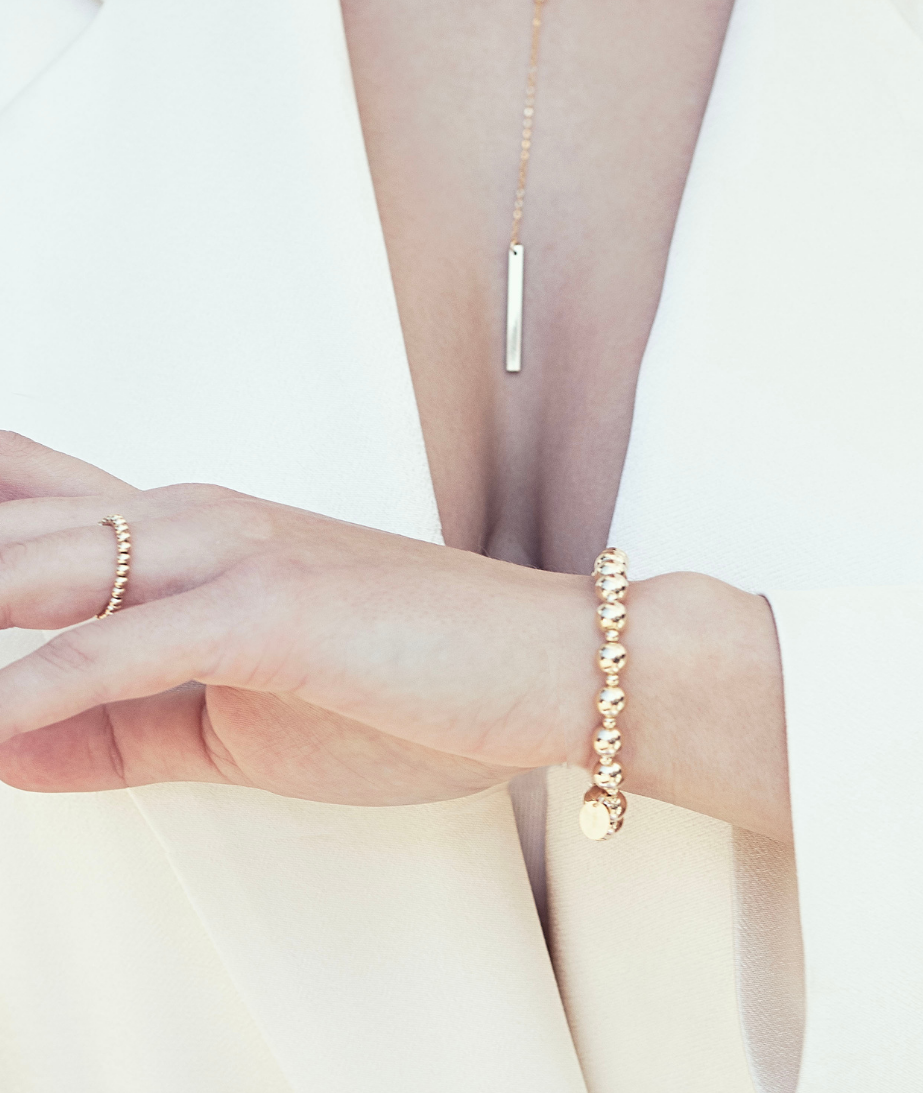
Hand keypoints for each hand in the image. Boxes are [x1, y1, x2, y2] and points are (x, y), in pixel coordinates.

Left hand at [0, 432, 596, 803]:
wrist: (551, 662)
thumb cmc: (409, 682)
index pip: (30, 496)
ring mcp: (237, 556)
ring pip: (50, 564)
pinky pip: (132, 644)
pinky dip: (49, 682)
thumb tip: (10, 743)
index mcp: (185, 536)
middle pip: (12, 521)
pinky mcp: (280, 611)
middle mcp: (197, 522)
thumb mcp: (237, 722)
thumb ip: (119, 726)